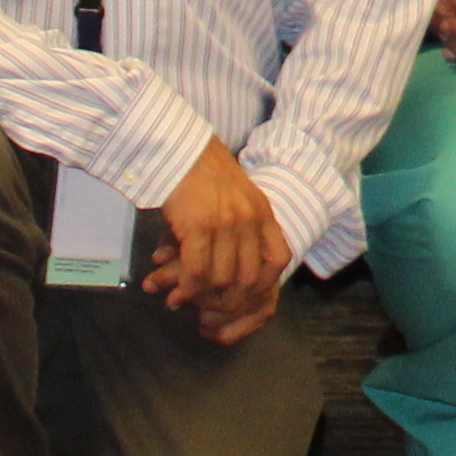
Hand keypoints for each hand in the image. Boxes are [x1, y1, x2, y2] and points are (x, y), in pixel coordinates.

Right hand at [137, 139, 291, 343]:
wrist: (178, 148)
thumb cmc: (201, 174)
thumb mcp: (237, 197)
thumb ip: (242, 228)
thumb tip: (231, 271)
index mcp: (262, 212)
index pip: (278, 260)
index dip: (264, 284)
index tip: (244, 295)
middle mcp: (249, 219)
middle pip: (249, 278)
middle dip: (228, 299)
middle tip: (207, 306)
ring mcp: (226, 223)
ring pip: (222, 279)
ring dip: (203, 295)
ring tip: (186, 299)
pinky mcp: (199, 226)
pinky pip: (198, 272)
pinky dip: (188, 286)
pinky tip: (177, 288)